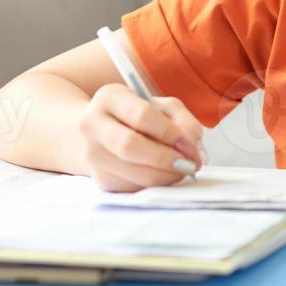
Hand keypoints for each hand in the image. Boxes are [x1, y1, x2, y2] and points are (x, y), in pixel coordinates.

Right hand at [80, 84, 206, 191]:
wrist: (103, 131)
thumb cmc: (138, 115)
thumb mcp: (163, 107)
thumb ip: (183, 121)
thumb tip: (192, 148)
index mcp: (110, 97)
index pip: (142, 116)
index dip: (170, 133)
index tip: (188, 144)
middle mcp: (93, 124)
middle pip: (131, 147)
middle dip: (166, 159)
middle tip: (189, 164)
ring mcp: (93, 154)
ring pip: (133, 173)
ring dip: (165, 176)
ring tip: (181, 169)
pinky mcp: (100, 179)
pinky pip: (133, 187)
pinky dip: (155, 185)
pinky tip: (163, 174)